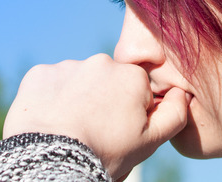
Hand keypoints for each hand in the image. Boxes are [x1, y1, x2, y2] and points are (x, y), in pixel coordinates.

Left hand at [3, 54, 190, 179]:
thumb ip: (174, 113)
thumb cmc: (105, 152)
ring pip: (77, 82)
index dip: (129, 112)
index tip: (118, 130)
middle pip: (106, 82)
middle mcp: (101, 62)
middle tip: (94, 130)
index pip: (135, 90)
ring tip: (70, 127)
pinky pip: (49, 84)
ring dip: (76, 98)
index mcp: (132, 76)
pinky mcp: (39, 74)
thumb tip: (182, 93)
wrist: (52, 159)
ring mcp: (68, 66)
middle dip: (102, 100)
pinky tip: (51, 119)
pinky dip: (50, 99)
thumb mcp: (149, 141)